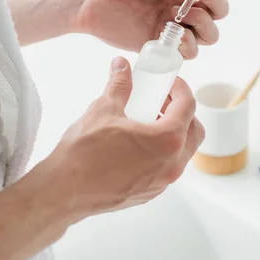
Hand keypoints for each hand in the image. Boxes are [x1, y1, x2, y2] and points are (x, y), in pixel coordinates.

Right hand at [47, 56, 204, 219]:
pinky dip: (164, 152)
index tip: (170, 83)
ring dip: (174, 132)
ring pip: (183, 152)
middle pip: (194, 131)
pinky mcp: (151, 192)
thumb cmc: (83, 153)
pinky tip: (139, 143)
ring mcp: (163, 182)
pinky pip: (168, 167)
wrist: (64, 190)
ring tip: (149, 120)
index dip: (181, 89)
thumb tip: (122, 66)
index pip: (188, 106)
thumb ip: (119, 85)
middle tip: (163, 100)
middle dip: (183, 112)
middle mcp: (172, 164)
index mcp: (167, 141)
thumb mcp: (104, 109)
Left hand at [78, 0, 240, 58]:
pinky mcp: (162, 45)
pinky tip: (174, 32)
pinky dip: (188, 43)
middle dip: (215, 0)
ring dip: (204, 23)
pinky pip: (190, 51)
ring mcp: (173, 27)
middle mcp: (181, 5)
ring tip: (181, 13)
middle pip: (219, 10)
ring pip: (210, 34)